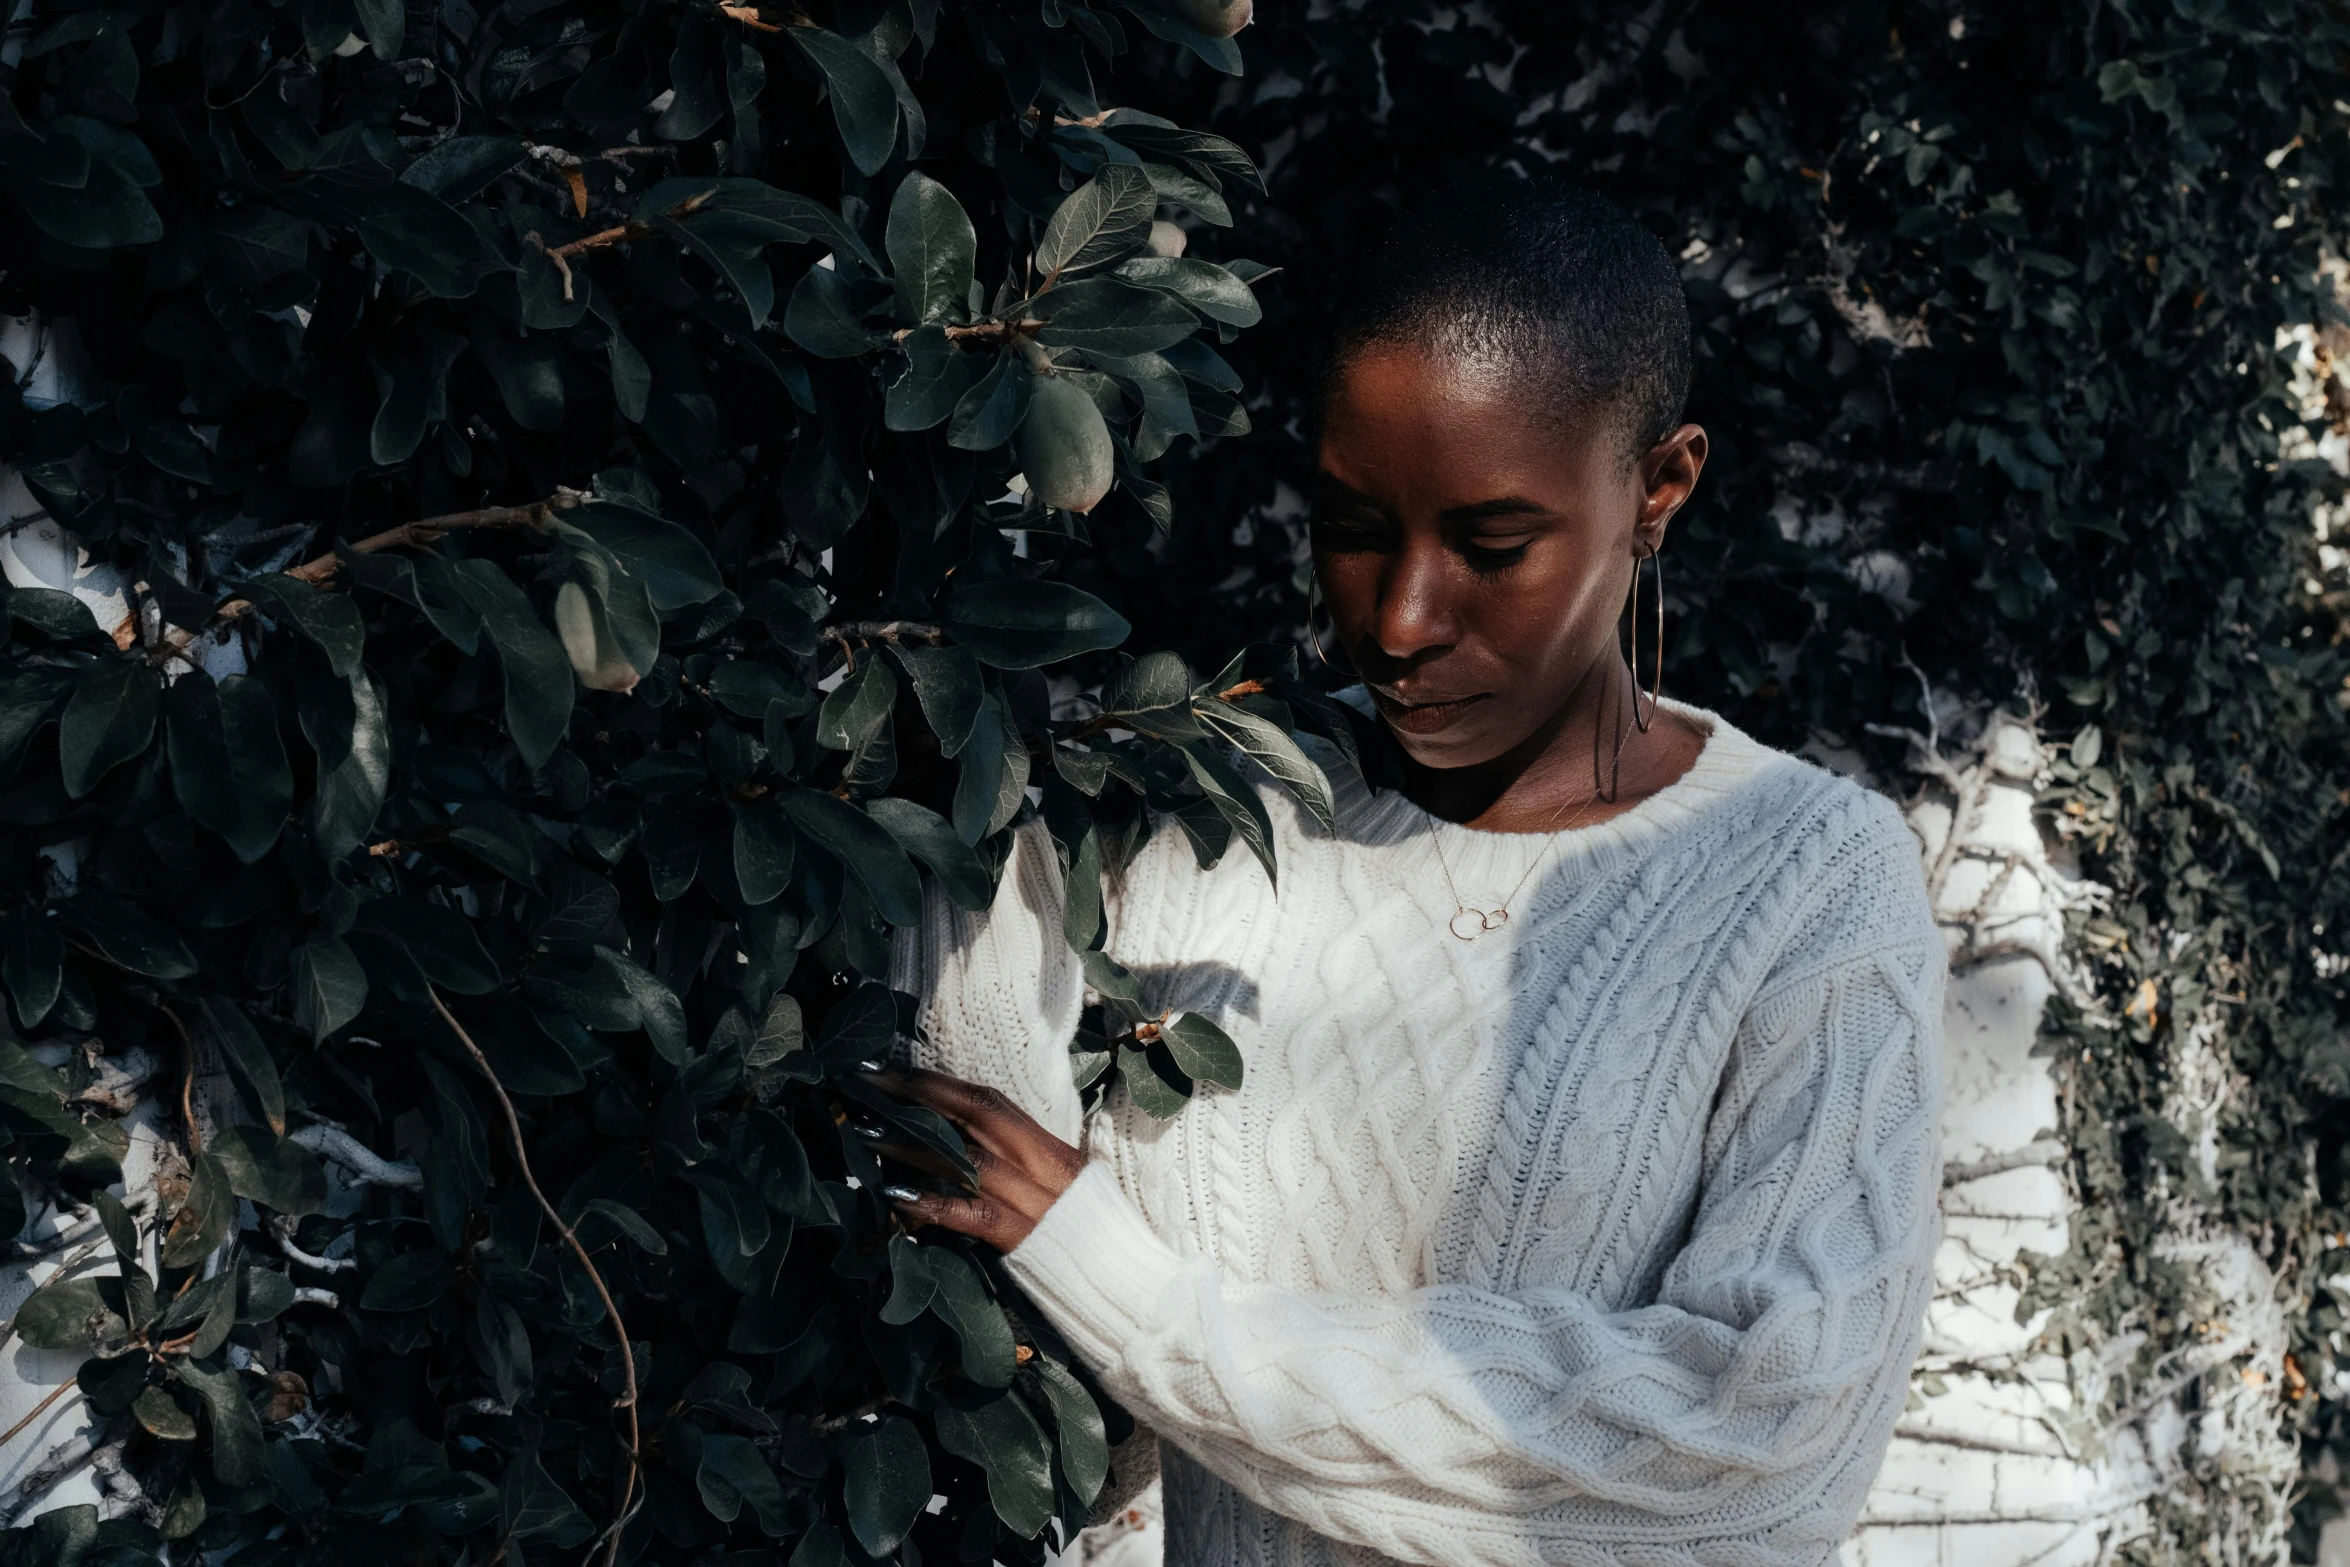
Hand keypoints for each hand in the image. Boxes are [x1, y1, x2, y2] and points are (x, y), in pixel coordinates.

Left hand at [859, 1065, 1086, 1251]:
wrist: (1126, 1285)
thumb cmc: (1089, 1241)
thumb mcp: (1061, 1192)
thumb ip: (1018, 1171)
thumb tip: (960, 1154)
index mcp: (1050, 1149)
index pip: (988, 1100)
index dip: (938, 1082)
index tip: (890, 1070)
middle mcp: (1041, 1164)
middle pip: (972, 1114)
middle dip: (916, 1094)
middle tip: (864, 1082)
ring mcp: (1032, 1199)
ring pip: (964, 1159)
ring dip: (909, 1143)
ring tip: (864, 1131)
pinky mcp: (1023, 1237)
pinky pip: (970, 1213)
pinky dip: (931, 1202)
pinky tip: (895, 1194)